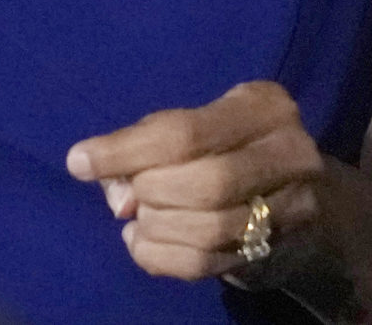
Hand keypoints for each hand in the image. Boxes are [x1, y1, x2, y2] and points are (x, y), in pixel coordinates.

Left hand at [66, 80, 324, 281]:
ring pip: (209, 229)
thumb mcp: (195, 123)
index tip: (79, 162)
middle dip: (152, 191)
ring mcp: (292, 207)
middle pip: (205, 183)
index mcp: (263, 106)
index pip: (187, 133)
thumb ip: (151, 143)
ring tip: (139, 217)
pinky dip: (160, 256)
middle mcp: (289, 153)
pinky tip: (143, 241)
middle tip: (128, 193)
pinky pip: (206, 264)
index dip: (127, 151)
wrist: (291, 189)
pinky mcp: (276, 248)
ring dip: (157, 226)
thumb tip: (116, 192)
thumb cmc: (226, 143)